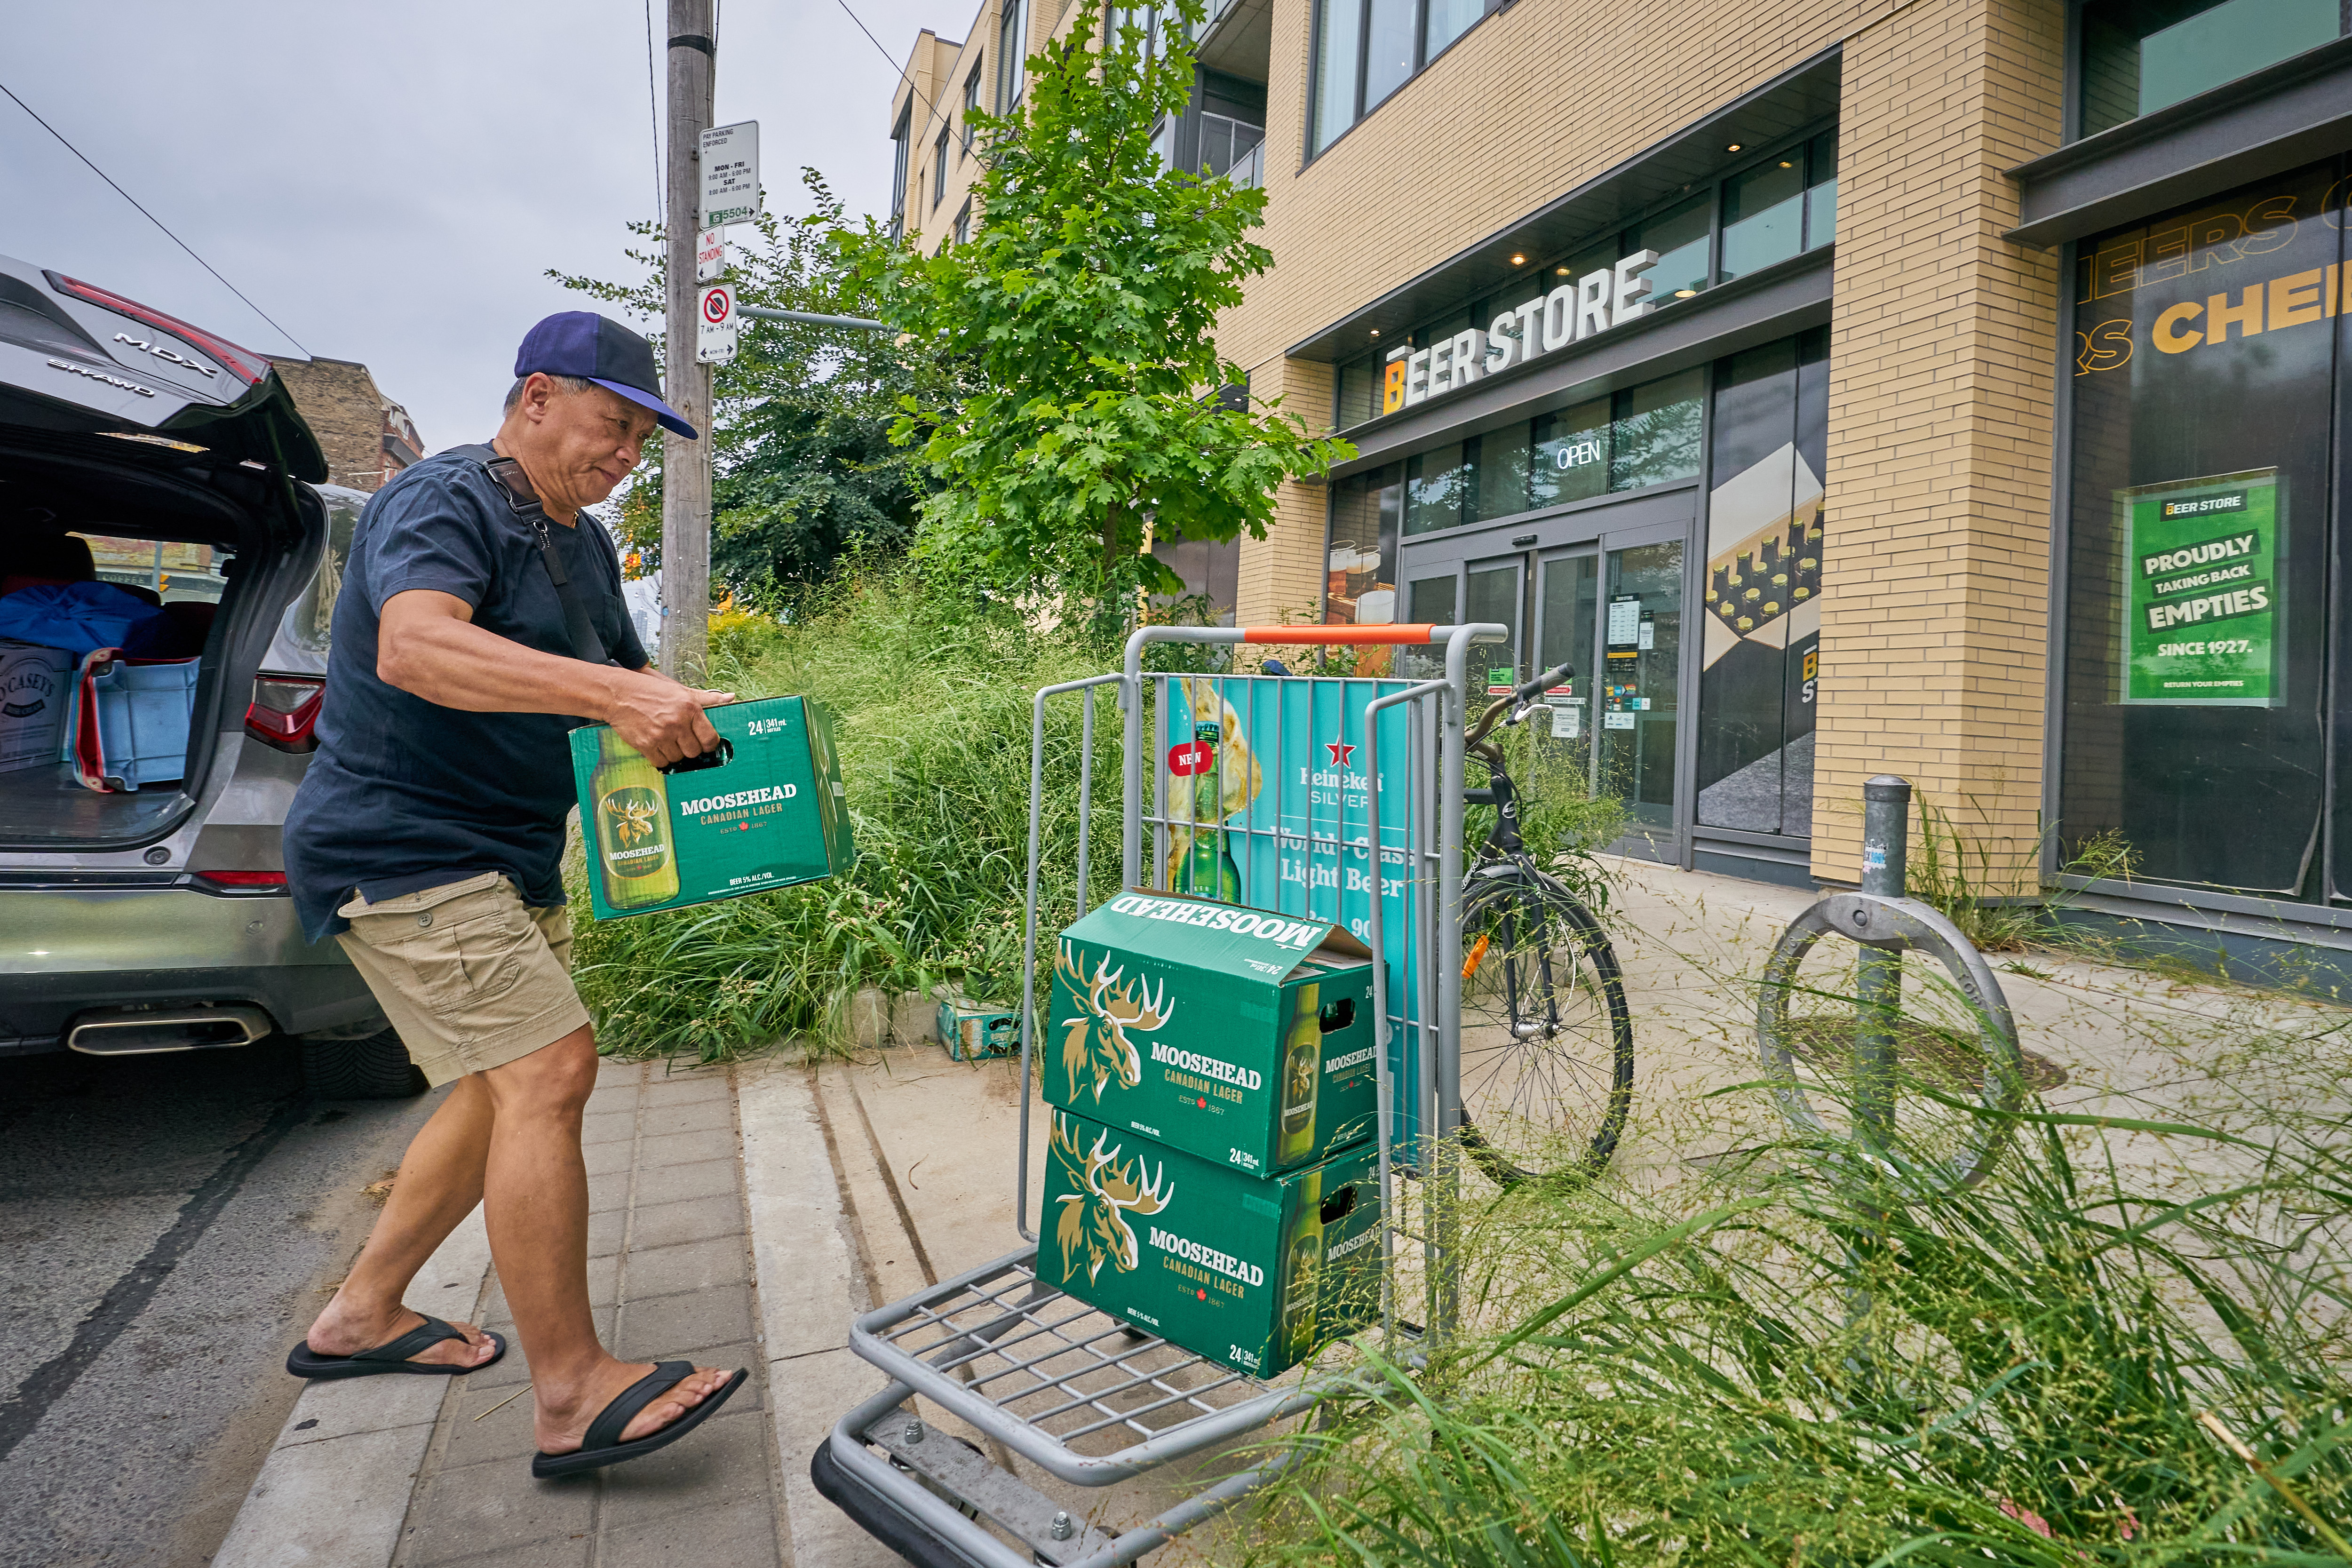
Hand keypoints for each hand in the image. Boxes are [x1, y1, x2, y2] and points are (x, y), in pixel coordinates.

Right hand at [603, 669, 733, 766]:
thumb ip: (706, 698)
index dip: (709, 744)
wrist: (618, 694)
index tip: (705, 744)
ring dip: (674, 753)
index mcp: (690, 708)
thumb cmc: (650, 690)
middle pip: (694, 751)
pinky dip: (660, 758)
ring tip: (666, 739)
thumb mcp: (680, 690)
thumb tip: (730, 698)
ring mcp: (661, 735)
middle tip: (682, 740)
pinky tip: (657, 746)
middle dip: (690, 748)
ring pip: (678, 758)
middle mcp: (677, 722)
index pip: (710, 738)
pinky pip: (661, 762)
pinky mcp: (646, 744)